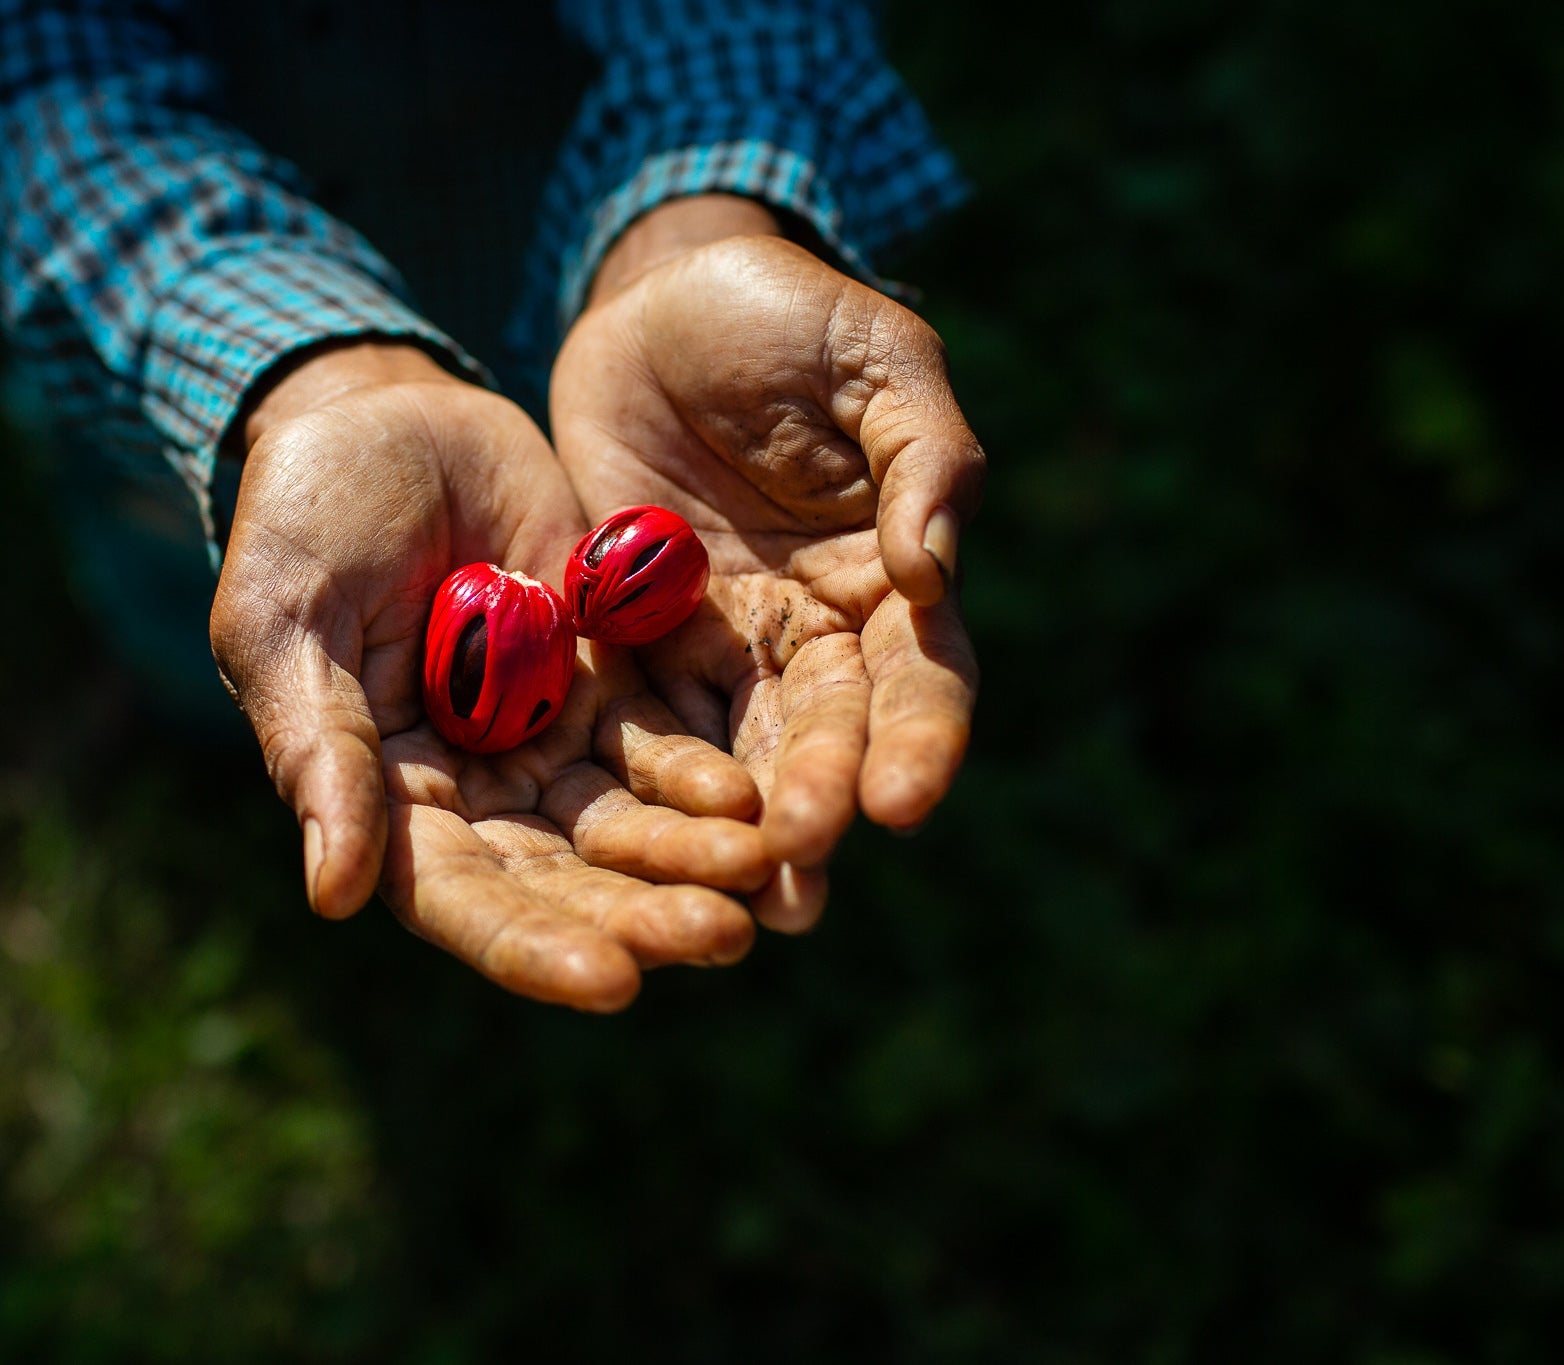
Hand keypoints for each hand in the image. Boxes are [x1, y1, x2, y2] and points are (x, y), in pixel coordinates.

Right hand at [210, 342, 768, 1008]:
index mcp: (388, 799)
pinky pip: (664, 739)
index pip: (462, 898)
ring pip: (627, 822)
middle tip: (723, 938)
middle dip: (642, 914)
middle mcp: (476, 789)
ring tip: (768, 875)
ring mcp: (546, 735)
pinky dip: (708, 772)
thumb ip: (321, 752)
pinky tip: (759, 793)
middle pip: (565, 878)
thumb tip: (333, 896)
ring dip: (695, 857)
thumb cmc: (302, 519)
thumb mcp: (287, 624)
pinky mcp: (607, 677)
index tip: (612, 984)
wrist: (383, 412)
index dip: (533, 945)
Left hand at [550, 199, 985, 930]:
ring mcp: (720, 643)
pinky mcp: (630, 637)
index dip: (919, 740)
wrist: (658, 301)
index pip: (921, 676)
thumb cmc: (790, 316)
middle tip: (796, 865)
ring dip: (731, 828)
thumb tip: (936, 568)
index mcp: (895, 575)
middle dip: (815, 801)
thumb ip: (923, 456)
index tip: (902, 801)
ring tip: (725, 901)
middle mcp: (814, 632)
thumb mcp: (875, 358)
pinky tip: (626, 844)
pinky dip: (638, 782)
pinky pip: (635, 717)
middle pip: (825, 736)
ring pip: (733, 753)